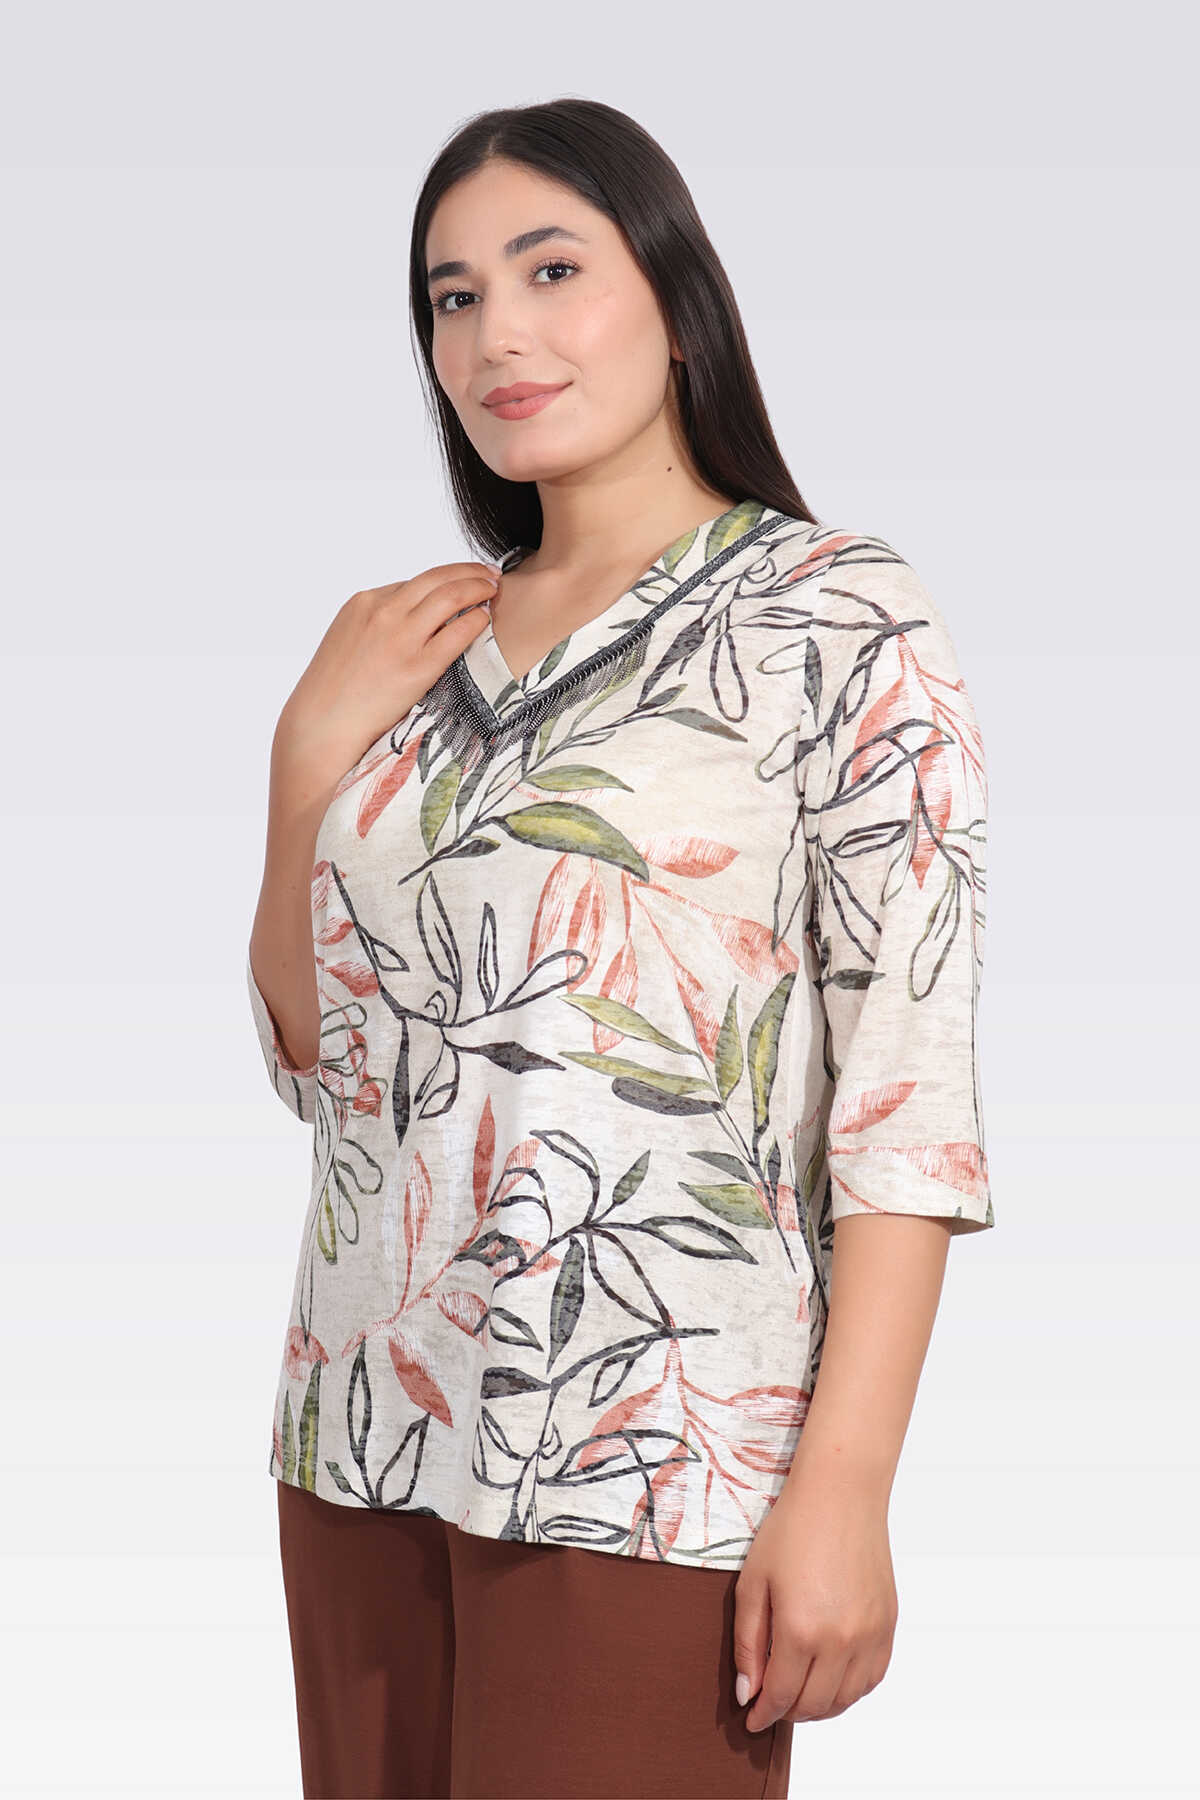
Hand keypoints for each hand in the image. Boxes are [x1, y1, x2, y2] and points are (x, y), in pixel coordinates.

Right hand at [273, 560, 501, 784]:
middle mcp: (383, 612)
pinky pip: (458, 632)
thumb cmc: (334, 692)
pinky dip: (476, 620)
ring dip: (478, 586)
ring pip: (450, 595)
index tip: (460, 581)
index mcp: (363, 603)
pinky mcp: (417, 666)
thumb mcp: (348, 640)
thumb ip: (377, 625)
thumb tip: (410, 621)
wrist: (321, 725)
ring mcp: (401, 638)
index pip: (413, 583)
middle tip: (489, 574)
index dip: (442, 580)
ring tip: (494, 588)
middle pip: (437, 578)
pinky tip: (485, 620)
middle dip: (468, 571)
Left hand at [733, 1464, 897, 1729]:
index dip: (763, 1714)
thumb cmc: (791, 1531)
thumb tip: (747, 1694)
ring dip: (819, 1707)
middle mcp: (841, 1641)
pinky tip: (831, 1678)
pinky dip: (850, 1690)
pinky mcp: (888, 1626)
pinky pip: (871, 1679)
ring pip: (845, 1700)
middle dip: (787, 1713)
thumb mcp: (753, 1584)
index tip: (751, 1719)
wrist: (841, 1495)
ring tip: (798, 1694)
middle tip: (771, 1703)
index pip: (780, 1696)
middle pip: (813, 1706)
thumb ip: (747, 1644)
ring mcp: (870, 1636)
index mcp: (801, 1630)